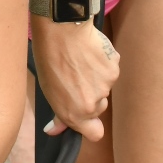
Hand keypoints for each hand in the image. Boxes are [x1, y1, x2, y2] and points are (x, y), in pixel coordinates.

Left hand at [31, 18, 119, 142]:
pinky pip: (110, 69)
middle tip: (74, 77)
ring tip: (80, 60)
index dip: (90, 124)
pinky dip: (102, 63)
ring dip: (95, 77)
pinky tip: (89, 51)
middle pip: (98, 107)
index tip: (82, 113)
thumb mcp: (48, 90)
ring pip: (104, 87)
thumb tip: (54, 130)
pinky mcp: (114, 68)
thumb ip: (59, 113)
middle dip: (89, 96)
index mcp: (75, 113)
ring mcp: (106, 86)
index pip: (95, 133)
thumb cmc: (49, 57)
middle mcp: (93, 104)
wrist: (61, 29)